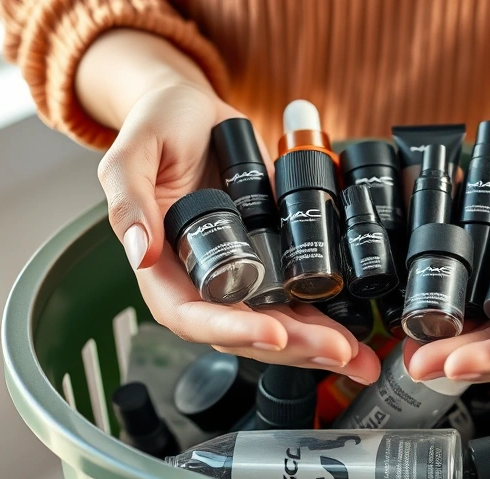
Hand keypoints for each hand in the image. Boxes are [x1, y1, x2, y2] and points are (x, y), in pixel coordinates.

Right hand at [83, 32, 379, 382]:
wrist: (194, 109)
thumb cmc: (157, 126)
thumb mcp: (131, 152)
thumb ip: (128, 199)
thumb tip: (140, 253)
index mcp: (163, 267)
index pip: (193, 316)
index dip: (233, 330)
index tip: (275, 333)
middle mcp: (203, 280)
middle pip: (246, 331)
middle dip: (294, 347)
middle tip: (340, 352)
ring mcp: (241, 274)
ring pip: (279, 323)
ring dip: (319, 344)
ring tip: (361, 358)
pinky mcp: (272, 260)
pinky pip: (299, 296)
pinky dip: (329, 315)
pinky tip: (360, 331)